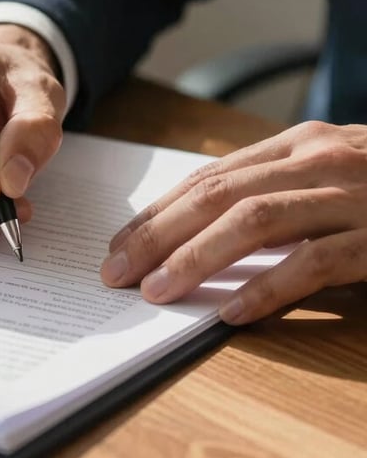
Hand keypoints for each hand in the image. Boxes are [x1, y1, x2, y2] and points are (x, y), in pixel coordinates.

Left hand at [100, 121, 366, 323]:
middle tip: (115, 272)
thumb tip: (201, 227)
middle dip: (157, 234)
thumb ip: (276, 193)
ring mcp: (356, 194)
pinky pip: (317, 263)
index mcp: (300, 144)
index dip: (157, 211)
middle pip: (217, 194)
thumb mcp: (330, 176)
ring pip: (256, 221)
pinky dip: (270, 289)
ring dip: (196, 258)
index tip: (119, 244)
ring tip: (156, 293)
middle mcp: (321, 158)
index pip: (208, 176)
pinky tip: (232, 313)